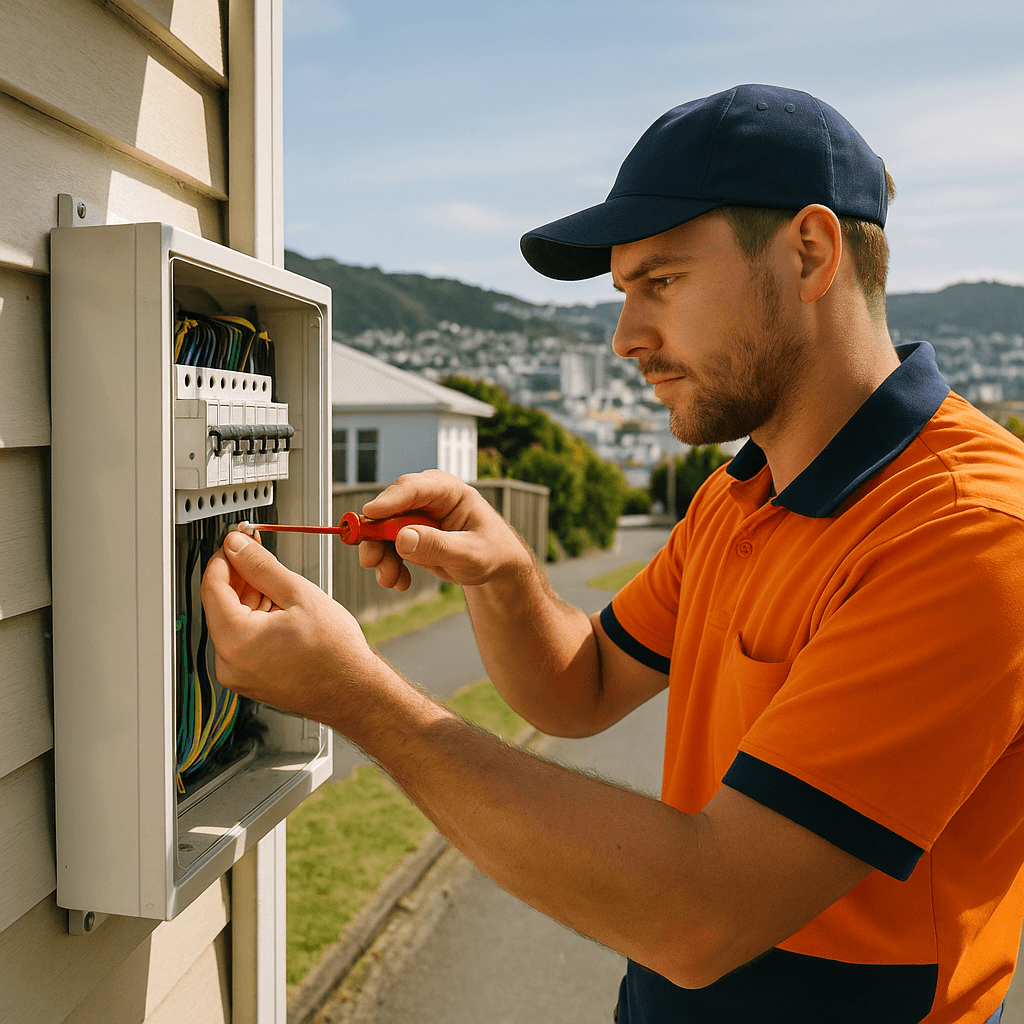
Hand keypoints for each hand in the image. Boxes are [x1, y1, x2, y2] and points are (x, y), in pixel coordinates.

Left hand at [200, 530, 378, 721]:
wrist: (355, 692)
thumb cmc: (336, 654)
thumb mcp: (299, 595)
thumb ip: (261, 566)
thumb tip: (237, 546)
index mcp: (236, 641)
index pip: (212, 587)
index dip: (224, 558)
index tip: (236, 542)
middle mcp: (229, 663)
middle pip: (220, 605)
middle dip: (239, 575)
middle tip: (256, 552)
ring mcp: (238, 675)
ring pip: (232, 622)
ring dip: (249, 596)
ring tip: (278, 582)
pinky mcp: (250, 679)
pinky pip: (243, 641)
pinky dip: (255, 619)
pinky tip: (278, 606)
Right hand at [358, 470, 531, 590]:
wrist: (495, 567)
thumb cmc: (491, 552)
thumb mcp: (470, 554)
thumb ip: (437, 546)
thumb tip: (402, 538)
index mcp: (449, 491)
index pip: (414, 488)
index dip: (390, 500)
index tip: (370, 514)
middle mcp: (428, 500)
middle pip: (390, 508)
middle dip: (376, 535)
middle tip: (370, 560)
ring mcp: (416, 517)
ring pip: (383, 530)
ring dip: (381, 556)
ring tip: (390, 580)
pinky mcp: (410, 535)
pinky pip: (388, 547)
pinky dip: (389, 565)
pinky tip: (401, 582)